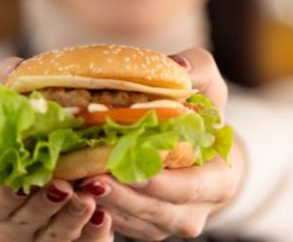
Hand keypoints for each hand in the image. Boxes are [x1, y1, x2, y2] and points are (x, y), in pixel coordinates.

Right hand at [0, 57, 114, 240]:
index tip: (19, 183)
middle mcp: (7, 222)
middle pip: (17, 224)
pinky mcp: (73, 241)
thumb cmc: (29, 133)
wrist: (66, 151)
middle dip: (41, 207)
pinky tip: (107, 215)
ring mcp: (39, 236)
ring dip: (70, 218)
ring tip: (92, 194)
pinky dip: (93, 233)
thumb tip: (12, 69)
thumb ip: (6, 91)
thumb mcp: (14, 110)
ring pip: (51, 237)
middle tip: (64, 185)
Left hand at [77, 48, 244, 239]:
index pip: (189, 188)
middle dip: (121, 195)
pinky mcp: (143, 228)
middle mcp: (195, 211)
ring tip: (73, 183)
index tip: (131, 168)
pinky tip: (73, 190)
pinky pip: (119, 225)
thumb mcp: (209, 87)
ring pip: (132, 221)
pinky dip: (96, 210)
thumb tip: (177, 66)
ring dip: (103, 204)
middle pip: (155, 210)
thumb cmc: (205, 116)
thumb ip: (198, 69)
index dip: (160, 182)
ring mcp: (167, 224)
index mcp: (219, 182)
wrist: (204, 153)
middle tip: (88, 177)